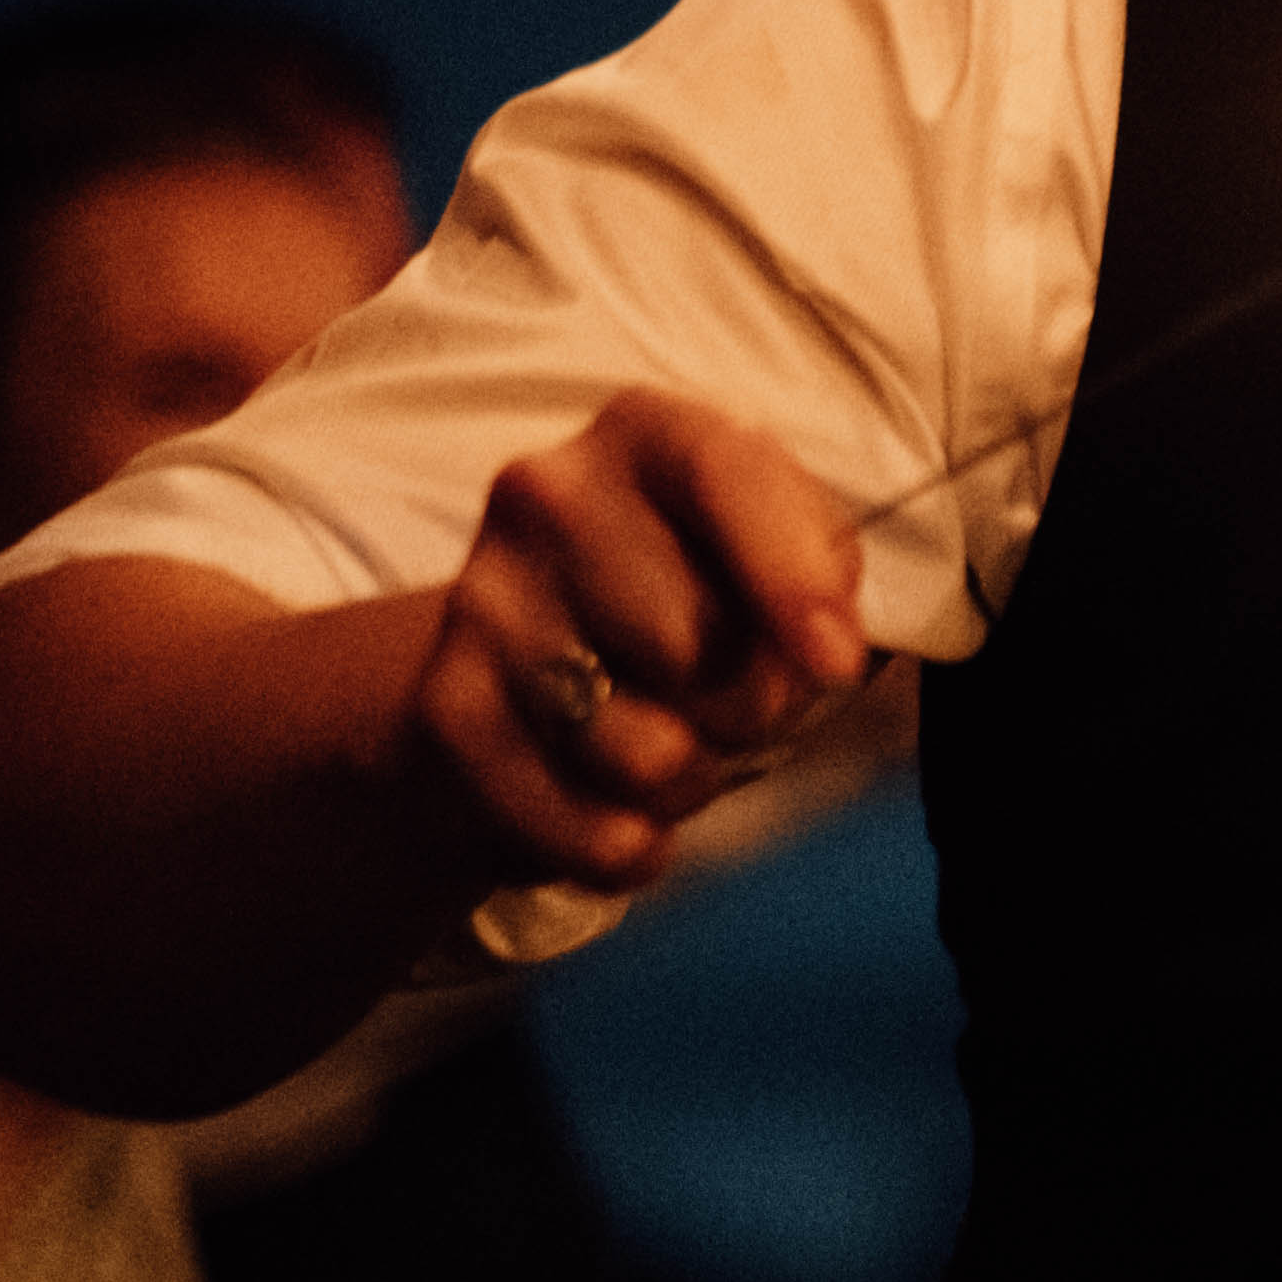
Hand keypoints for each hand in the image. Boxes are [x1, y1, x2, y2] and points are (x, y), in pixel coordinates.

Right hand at [403, 389, 870, 893]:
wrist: (533, 676)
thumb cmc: (702, 601)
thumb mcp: (782, 558)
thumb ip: (823, 577)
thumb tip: (823, 649)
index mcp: (648, 434)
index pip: (725, 476)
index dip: (792, 579)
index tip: (836, 665)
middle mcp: (546, 494)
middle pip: (694, 639)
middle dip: (752, 703)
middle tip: (734, 698)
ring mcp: (485, 599)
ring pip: (646, 750)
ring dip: (693, 780)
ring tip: (677, 743)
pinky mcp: (446, 708)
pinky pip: (582, 827)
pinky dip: (630, 847)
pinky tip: (631, 819)